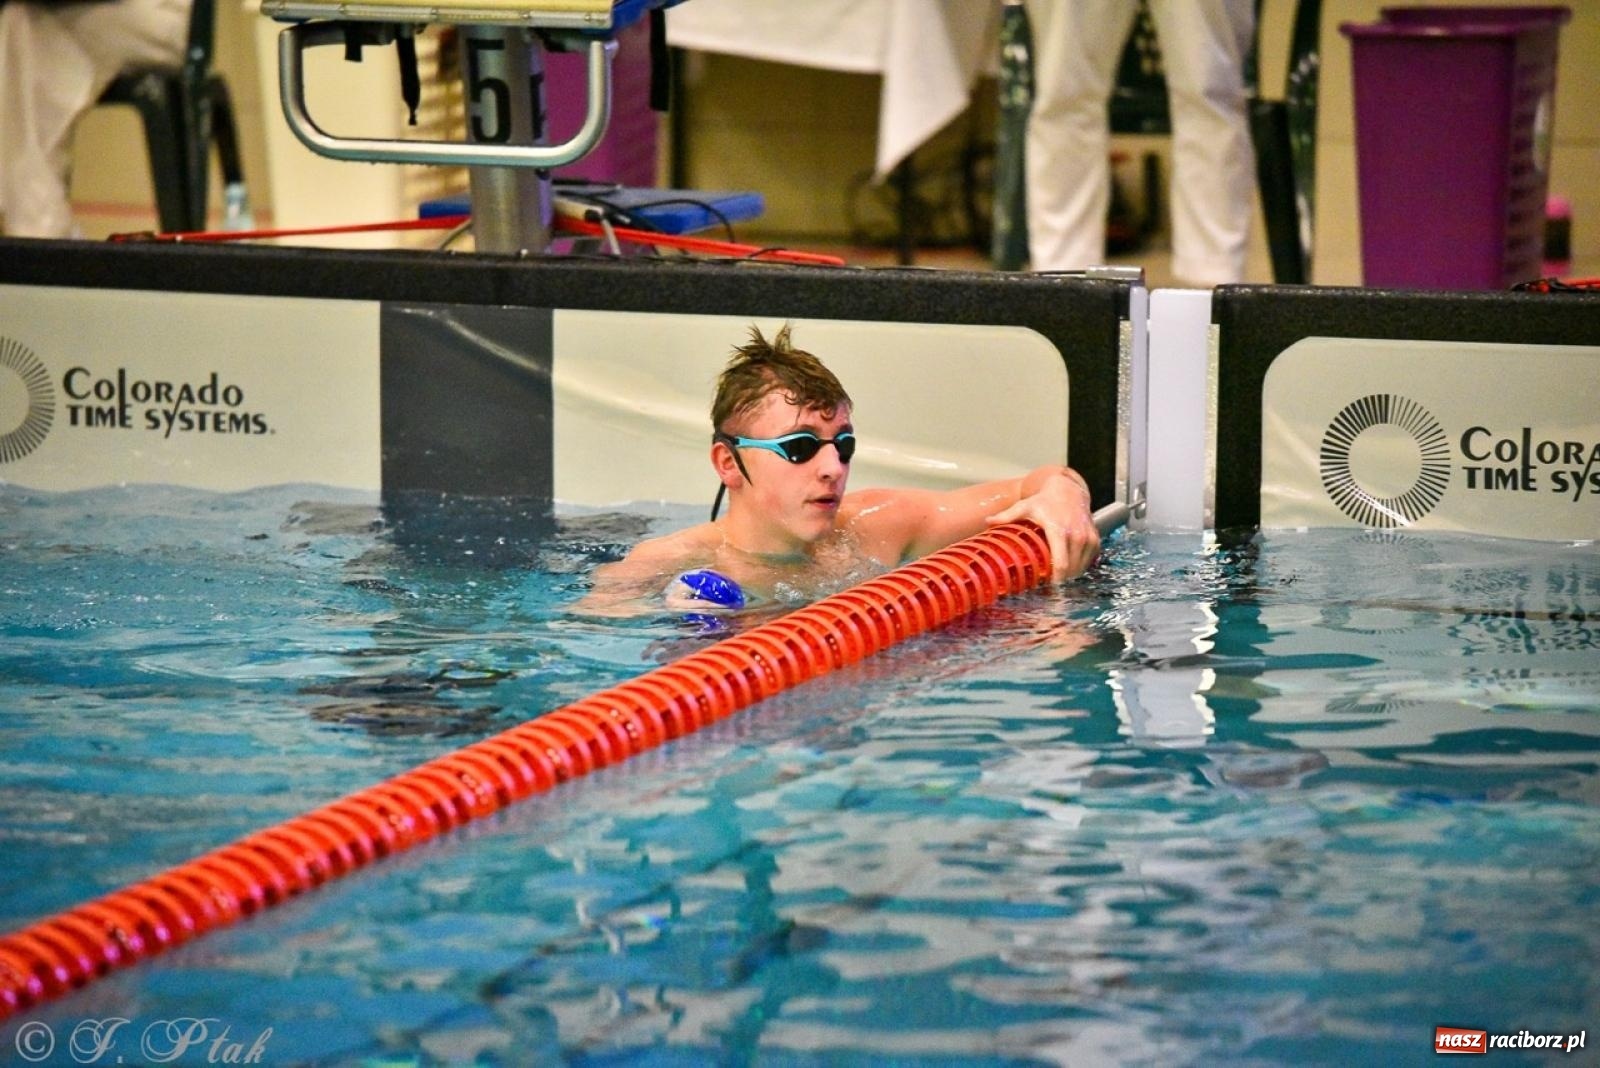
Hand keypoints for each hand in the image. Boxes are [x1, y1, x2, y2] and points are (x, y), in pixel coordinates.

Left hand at [984, 471, 1099, 582]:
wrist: (1068, 490)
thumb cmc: (1044, 500)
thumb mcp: (1024, 506)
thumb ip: (1006, 516)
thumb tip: (987, 521)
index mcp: (1058, 530)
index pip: (1061, 564)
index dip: (1055, 581)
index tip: (1045, 589)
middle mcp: (1076, 535)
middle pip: (1071, 571)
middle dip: (1061, 582)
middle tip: (1048, 589)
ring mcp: (1088, 538)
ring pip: (1081, 568)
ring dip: (1070, 577)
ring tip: (1057, 580)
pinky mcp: (1095, 539)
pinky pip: (1089, 561)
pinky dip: (1079, 568)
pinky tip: (1068, 570)